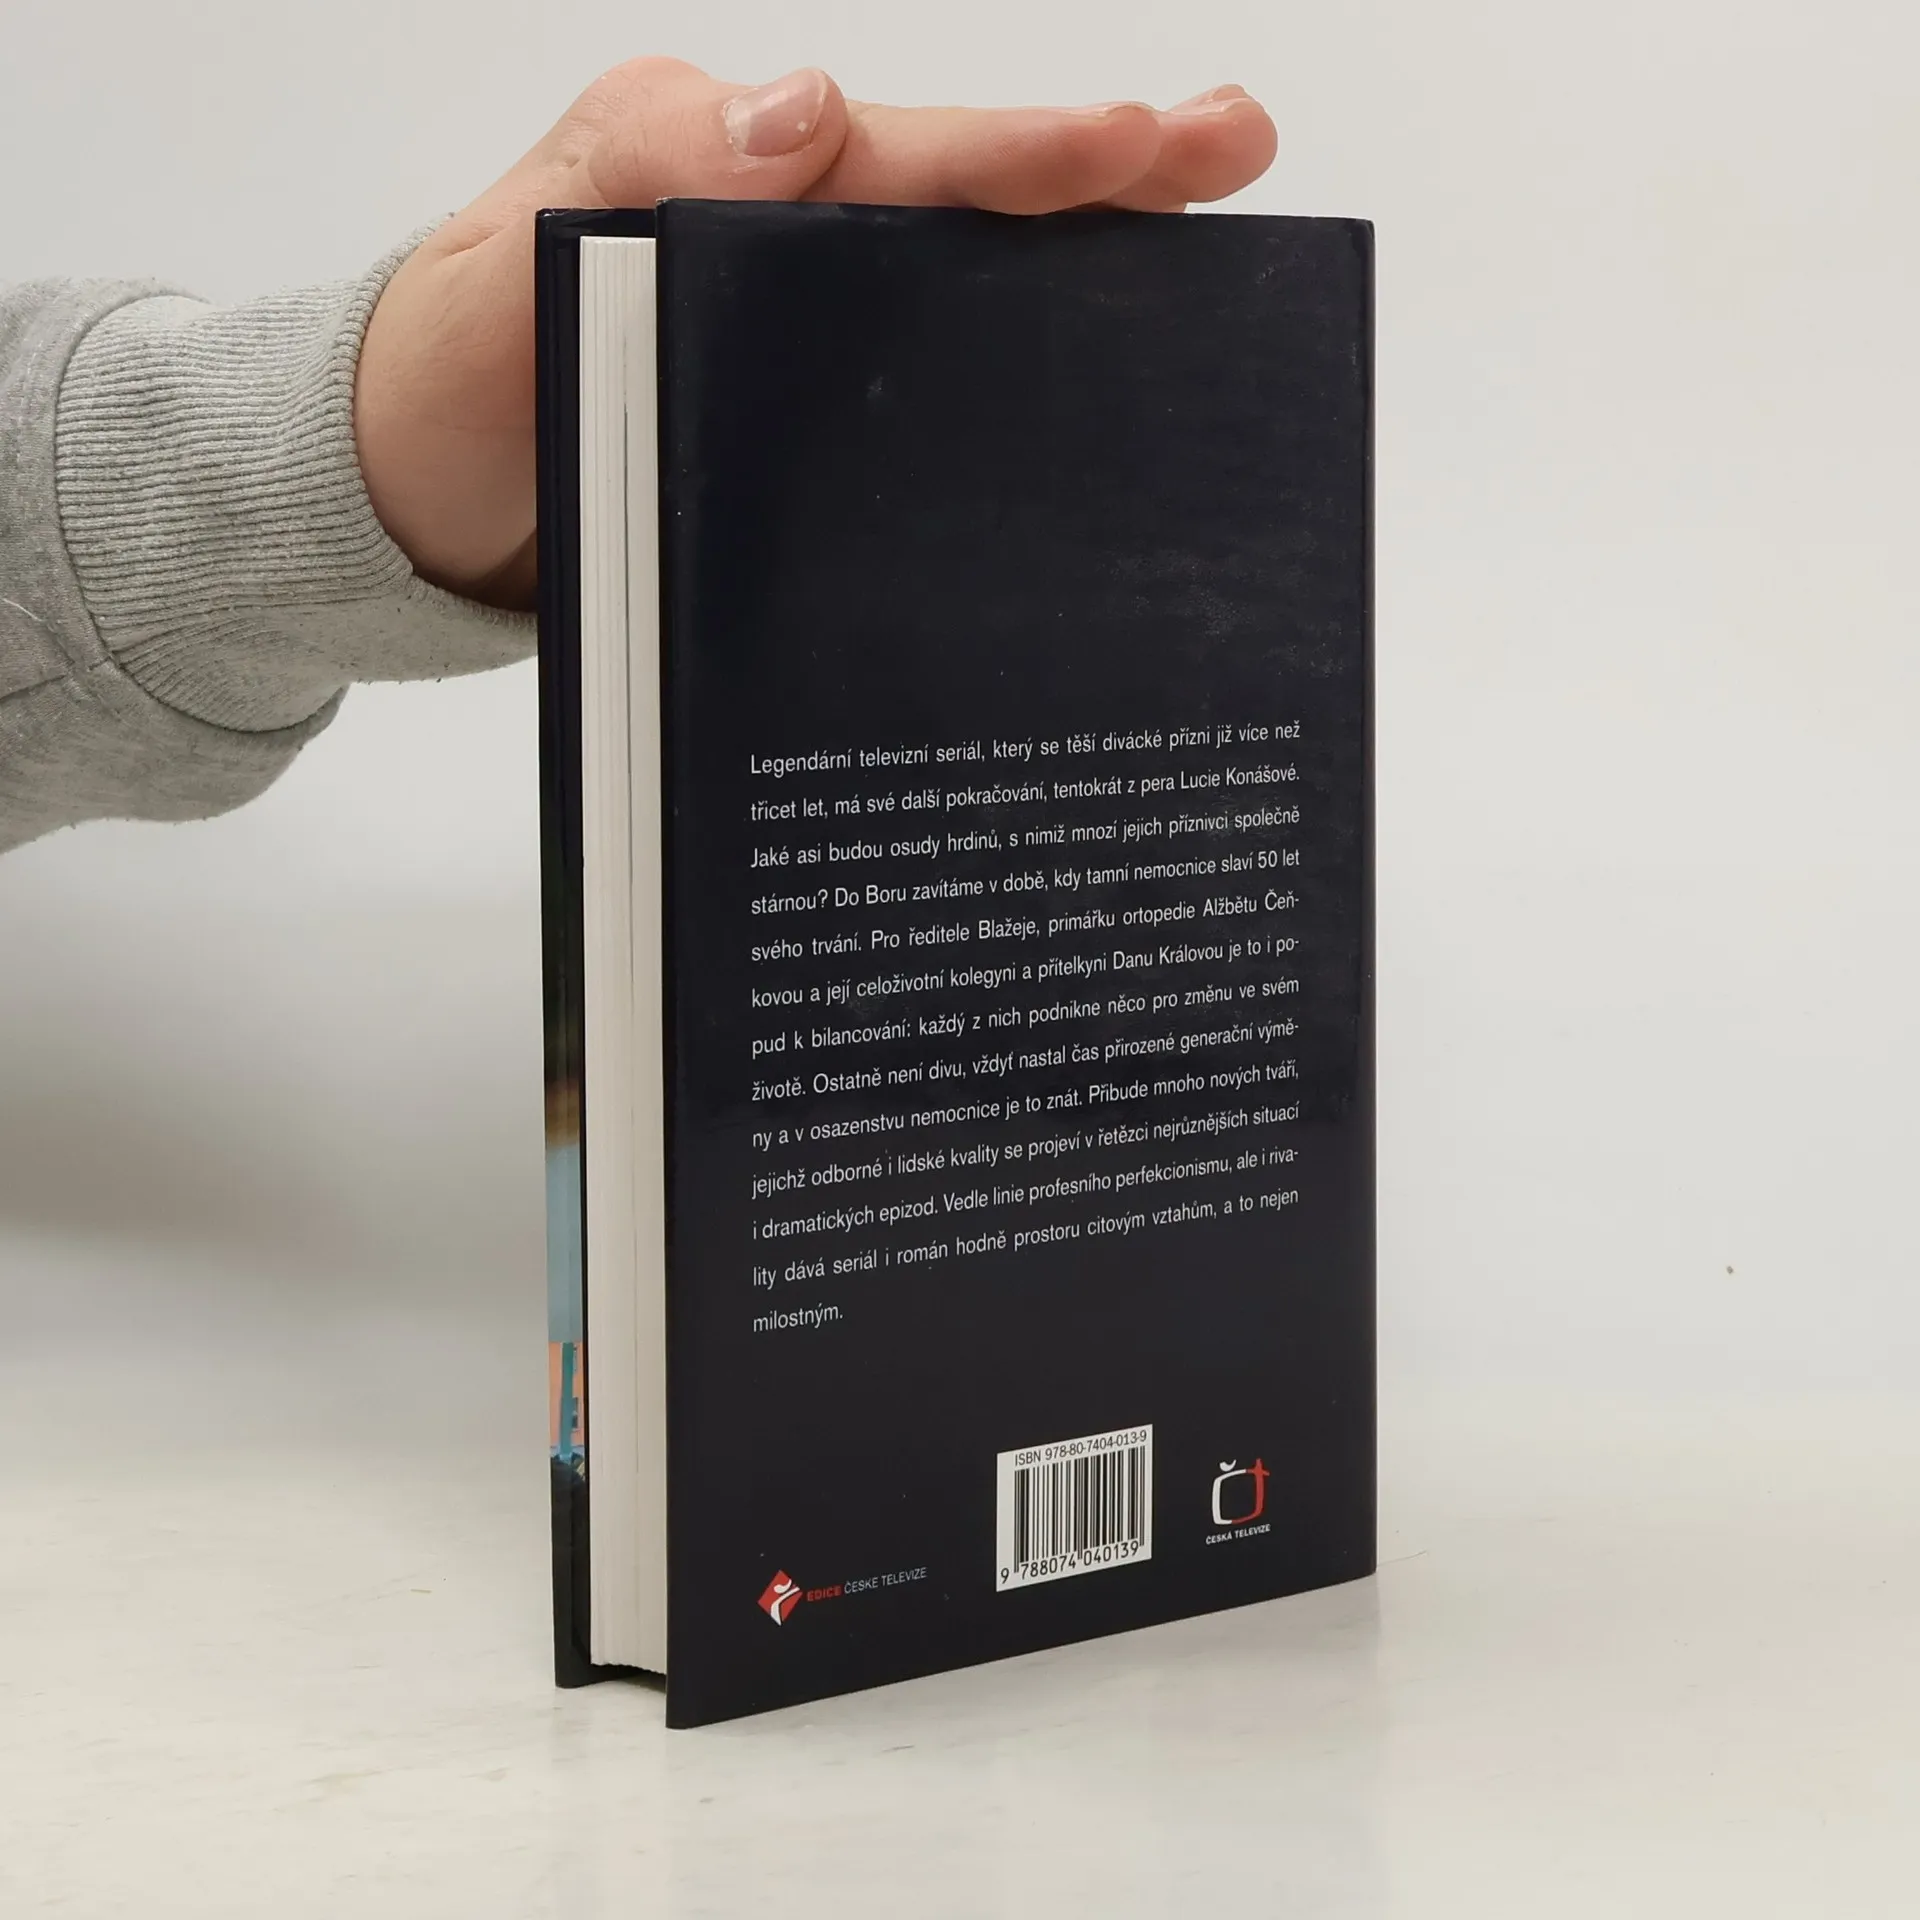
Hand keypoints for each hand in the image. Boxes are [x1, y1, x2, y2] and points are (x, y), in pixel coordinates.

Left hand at [353, 59, 1277, 608]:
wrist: (411, 506)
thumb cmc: (440, 392)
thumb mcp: (500, 277)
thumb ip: (632, 188)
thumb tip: (811, 113)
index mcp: (712, 169)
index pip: (894, 153)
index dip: (1021, 152)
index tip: (1141, 141)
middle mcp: (772, 228)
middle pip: (959, 194)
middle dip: (1104, 171)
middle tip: (1237, 148)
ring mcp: (794, 321)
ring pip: (961, 278)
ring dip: (1086, 265)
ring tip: (1212, 253)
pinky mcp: (799, 409)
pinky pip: (922, 371)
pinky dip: (1018, 366)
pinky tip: (1100, 386)